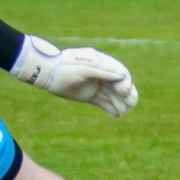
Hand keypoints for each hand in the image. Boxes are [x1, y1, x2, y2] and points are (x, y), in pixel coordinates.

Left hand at [10, 36, 137, 117]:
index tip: (125, 90)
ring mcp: (96, 85)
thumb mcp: (84, 69)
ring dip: (120, 103)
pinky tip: (116, 115)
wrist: (48, 75)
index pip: (119, 72)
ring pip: (112, 95)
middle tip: (131, 104)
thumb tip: (123, 75)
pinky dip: (110, 108)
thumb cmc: (65, 69)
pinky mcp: (90, 95)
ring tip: (124, 112)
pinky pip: (103, 102)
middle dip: (126, 94)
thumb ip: (103, 71)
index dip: (125, 81)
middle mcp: (101, 74)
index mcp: (101, 63)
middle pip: (119, 84)